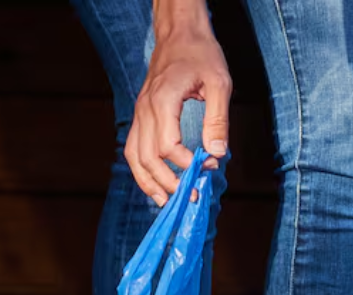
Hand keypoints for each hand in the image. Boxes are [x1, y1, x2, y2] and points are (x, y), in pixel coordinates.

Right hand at [126, 1, 230, 205]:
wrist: (179, 35)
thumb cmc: (201, 55)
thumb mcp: (220, 83)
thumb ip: (218, 120)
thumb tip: (216, 154)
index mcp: (163, 100)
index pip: (167, 144)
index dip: (187, 163)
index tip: (208, 167)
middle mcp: (145, 109)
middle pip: (147, 156)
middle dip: (169, 181)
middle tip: (192, 195)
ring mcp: (139, 113)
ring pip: (134, 156)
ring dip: (149, 182)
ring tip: (166, 202)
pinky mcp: (141, 116)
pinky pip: (133, 148)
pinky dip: (141, 170)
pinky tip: (155, 185)